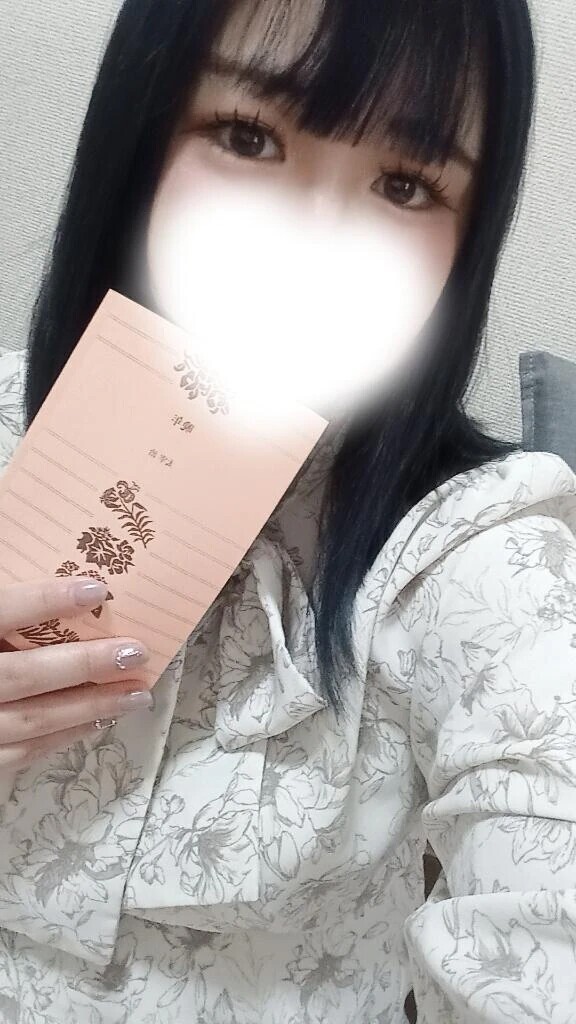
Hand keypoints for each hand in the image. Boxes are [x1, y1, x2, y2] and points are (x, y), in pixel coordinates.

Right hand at [0, 576, 151, 770]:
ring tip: (137, 693)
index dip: (45, 600)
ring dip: (90, 709)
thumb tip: (30, 542)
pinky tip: (98, 722)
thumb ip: (3, 585)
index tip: (97, 588)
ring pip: (31, 721)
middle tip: (134, 651)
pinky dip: (63, 738)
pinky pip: (21, 754)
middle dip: (84, 666)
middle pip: (23, 675)